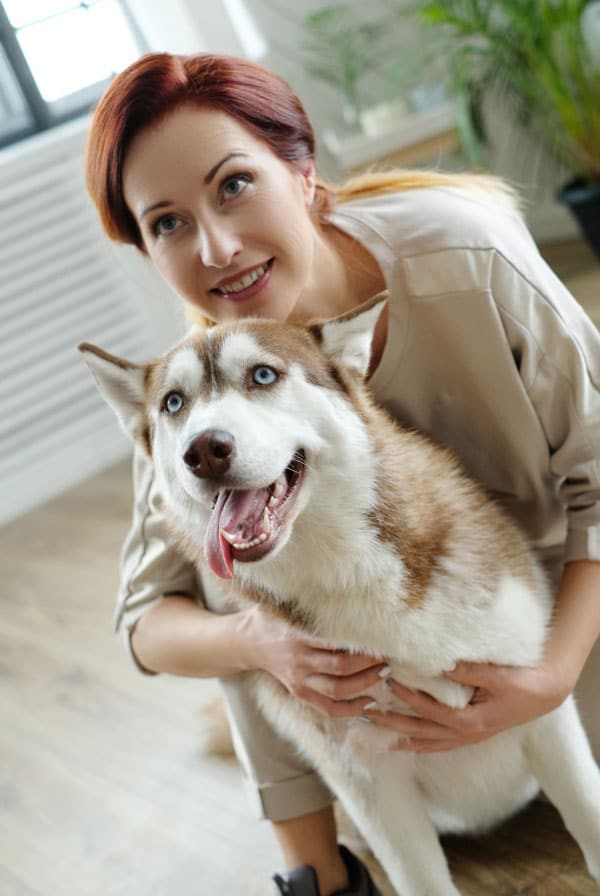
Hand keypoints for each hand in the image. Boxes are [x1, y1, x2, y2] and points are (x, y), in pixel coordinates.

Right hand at [240, 606, 386, 716]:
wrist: (246, 642)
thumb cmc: (271, 617)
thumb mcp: (284, 604)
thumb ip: (308, 601)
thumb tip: (338, 584)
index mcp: (297, 636)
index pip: (333, 643)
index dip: (358, 644)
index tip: (379, 637)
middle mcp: (298, 660)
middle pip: (340, 669)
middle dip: (368, 665)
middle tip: (387, 656)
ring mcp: (299, 680)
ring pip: (337, 691)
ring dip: (365, 684)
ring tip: (384, 673)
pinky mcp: (299, 692)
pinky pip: (328, 708)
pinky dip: (350, 709)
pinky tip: (369, 702)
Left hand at [364, 660, 570, 752]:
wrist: (543, 693)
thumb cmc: (521, 682)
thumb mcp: (496, 674)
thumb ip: (467, 670)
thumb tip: (438, 663)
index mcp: (470, 721)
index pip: (430, 712)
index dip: (409, 699)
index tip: (389, 682)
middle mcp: (466, 734)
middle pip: (421, 733)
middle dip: (392, 724)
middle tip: (366, 712)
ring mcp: (467, 737)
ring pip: (427, 742)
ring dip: (401, 737)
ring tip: (375, 731)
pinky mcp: (470, 734)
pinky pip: (439, 743)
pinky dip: (420, 743)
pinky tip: (405, 742)